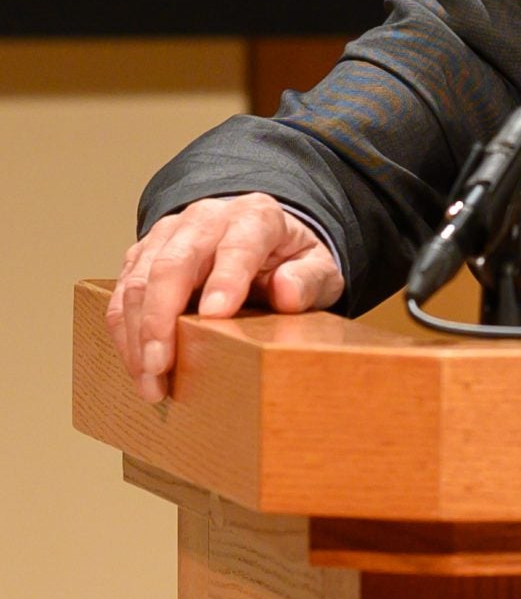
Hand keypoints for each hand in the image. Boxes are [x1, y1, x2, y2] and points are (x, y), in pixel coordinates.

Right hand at [105, 194, 343, 401]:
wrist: (261, 237)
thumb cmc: (290, 258)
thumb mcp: (319, 267)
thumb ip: (308, 279)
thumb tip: (286, 292)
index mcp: (255, 217)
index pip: (238, 244)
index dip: (226, 279)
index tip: (217, 316)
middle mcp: (206, 218)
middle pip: (173, 263)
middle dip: (161, 318)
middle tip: (160, 366)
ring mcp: (167, 234)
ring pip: (138, 280)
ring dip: (136, 335)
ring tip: (149, 380)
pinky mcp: (142, 255)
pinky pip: (122, 293)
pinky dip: (124, 333)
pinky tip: (137, 366)